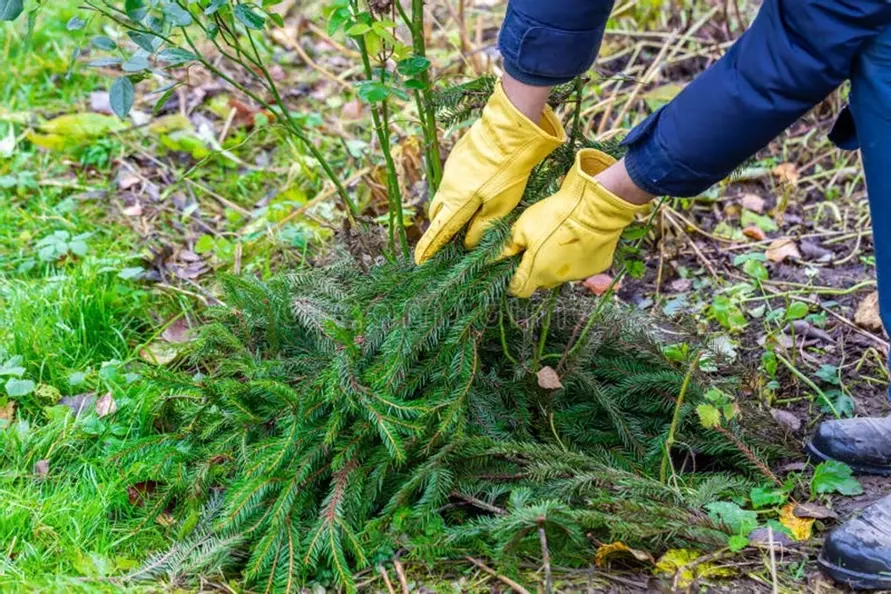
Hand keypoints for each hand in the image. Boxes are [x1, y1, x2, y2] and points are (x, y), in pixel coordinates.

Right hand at [414, 80, 564, 264]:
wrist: (509, 132)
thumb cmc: (508, 172)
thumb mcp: (500, 206)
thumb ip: (482, 227)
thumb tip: (468, 243)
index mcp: (457, 203)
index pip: (438, 231)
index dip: (429, 247)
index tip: (420, 259)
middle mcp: (447, 187)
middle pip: (437, 214)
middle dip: (439, 227)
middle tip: (449, 237)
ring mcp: (450, 170)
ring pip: (444, 195)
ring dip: (450, 207)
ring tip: (467, 212)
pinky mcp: (457, 157)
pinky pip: (452, 180)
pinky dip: (457, 190)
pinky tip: (477, 186)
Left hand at [502, 149, 645, 297]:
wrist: (595, 208)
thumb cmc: (555, 215)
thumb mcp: (524, 226)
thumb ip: (509, 246)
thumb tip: (496, 257)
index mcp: (537, 272)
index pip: (519, 290)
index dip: (513, 281)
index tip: (515, 267)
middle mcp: (557, 280)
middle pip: (540, 282)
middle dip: (535, 269)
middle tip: (537, 247)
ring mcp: (579, 275)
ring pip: (561, 274)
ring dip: (556, 263)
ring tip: (559, 239)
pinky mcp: (596, 267)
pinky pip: (581, 266)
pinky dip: (577, 258)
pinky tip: (578, 240)